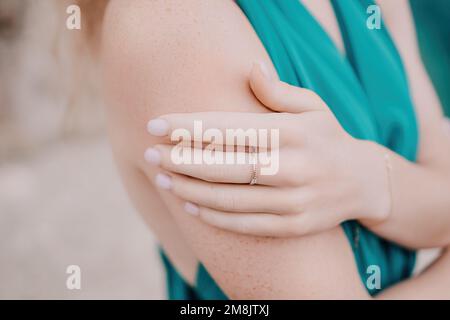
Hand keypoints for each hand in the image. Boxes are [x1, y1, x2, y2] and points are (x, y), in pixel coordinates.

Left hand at [144, 61, 390, 236]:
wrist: (362, 182)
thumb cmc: (329, 138)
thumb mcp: (313, 106)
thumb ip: (278, 91)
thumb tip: (250, 67)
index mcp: (293, 132)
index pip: (229, 127)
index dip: (188, 126)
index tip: (157, 123)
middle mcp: (293, 166)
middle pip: (222, 164)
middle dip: (179, 158)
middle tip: (149, 152)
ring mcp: (293, 200)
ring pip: (228, 197)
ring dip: (188, 188)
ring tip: (162, 176)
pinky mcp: (293, 225)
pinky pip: (244, 224)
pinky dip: (213, 216)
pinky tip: (190, 205)